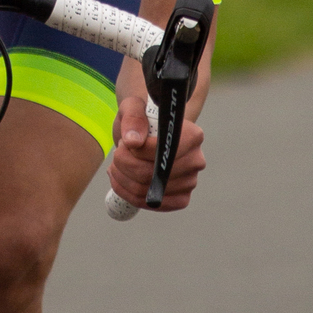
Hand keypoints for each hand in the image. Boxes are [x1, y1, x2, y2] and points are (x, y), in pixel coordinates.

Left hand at [107, 91, 205, 211]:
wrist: (147, 135)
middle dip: (124, 164)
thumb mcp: (134, 108)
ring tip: (116, 165)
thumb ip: (133, 118)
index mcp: (193, 135)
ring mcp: (190, 182)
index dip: (138, 151)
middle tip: (116, 153)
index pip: (163, 151)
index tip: (125, 142)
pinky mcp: (181, 199)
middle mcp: (196, 160)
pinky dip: (128, 194)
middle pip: (151, 173)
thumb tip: (133, 141)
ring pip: (147, 190)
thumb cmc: (142, 120)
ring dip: (122, 179)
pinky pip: (151, 204)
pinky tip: (120, 180)